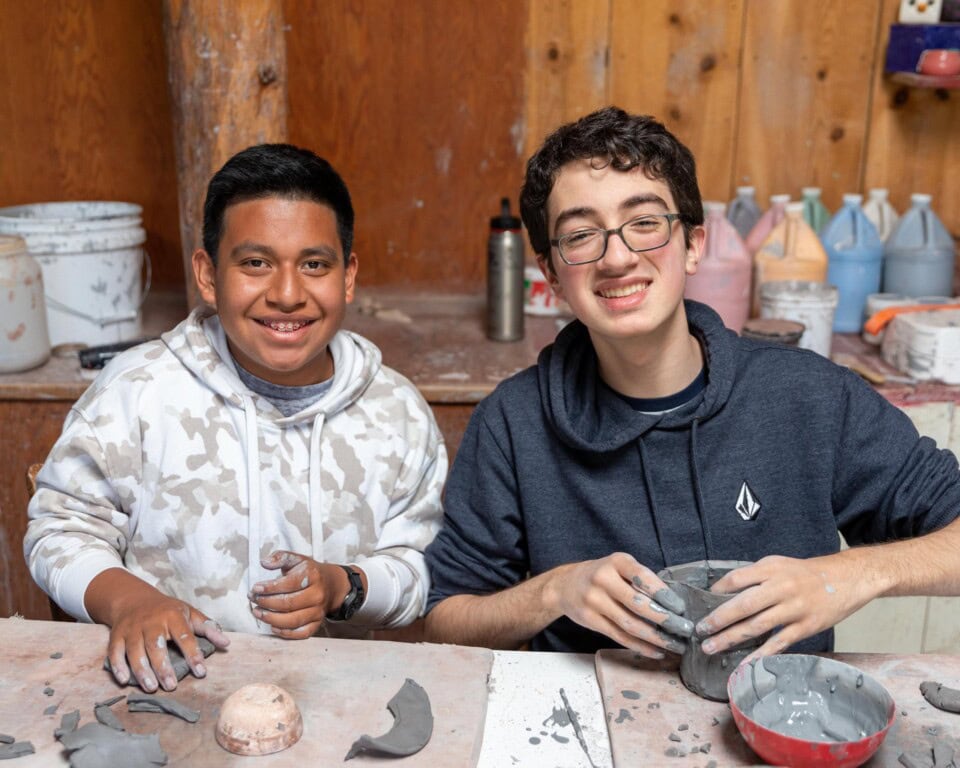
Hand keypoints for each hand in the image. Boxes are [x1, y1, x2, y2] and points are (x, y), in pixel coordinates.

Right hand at [91, 570, 229, 692]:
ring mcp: (132, 629)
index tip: (201, 672)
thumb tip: (226, 643)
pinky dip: (117, 666)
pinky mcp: (117, 635)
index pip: (185, 636)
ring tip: (151, 687)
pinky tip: (124, 680)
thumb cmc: (167, 610)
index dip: (193, 654)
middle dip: (163, 666)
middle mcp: (152, 621)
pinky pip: (115, 651)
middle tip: (171, 686)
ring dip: (142, 670)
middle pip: (156, 645)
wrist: (134, 599)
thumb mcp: (190, 613)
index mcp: (173, 615)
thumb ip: (207, 628)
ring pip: (135, 650)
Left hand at [250, 551, 358, 638]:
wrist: (332, 585)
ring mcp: (318, 611)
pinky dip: (285, 632)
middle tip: (253, 600)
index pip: (288, 584)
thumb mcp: (296, 559)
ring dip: (271, 619)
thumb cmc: (309, 572)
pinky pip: (300, 633)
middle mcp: (317, 594)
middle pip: (288, 604)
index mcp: (312, 575)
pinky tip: (273, 626)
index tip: (255, 588)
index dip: (268, 588)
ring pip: (292, 620)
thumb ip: (279, 557)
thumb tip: (264, 562)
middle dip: (266, 603)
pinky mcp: (317, 623)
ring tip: (258, 612)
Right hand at [544, 552, 693, 658]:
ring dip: (656, 638)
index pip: (642, 577)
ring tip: (676, 645)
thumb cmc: (602, 575)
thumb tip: (674, 604)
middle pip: (638, 603)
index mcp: (616, 562)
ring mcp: (594, 600)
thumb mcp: (619, 566)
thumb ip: (640, 579)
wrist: (565, 585)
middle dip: (665, 620)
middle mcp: (603, 579)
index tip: (681, 608)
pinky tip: (656, 651)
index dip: (663, 593)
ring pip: (630, 624)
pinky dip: (640, 646)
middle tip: (686, 630)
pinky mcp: (590, 620)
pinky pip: (619, 636)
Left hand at [695, 555, 873, 660]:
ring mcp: (793, 609)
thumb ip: (754, 576)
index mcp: (770, 569)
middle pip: (743, 605)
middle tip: (700, 630)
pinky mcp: (805, 627)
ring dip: (731, 638)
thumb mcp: (778, 564)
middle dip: (718, 619)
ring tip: (711, 646)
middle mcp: (781, 588)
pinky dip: (760, 654)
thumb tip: (724, 592)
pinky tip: (744, 662)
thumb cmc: (805, 573)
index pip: (736, 579)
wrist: (845, 579)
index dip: (717, 590)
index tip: (703, 601)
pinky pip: (778, 643)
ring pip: (756, 626)